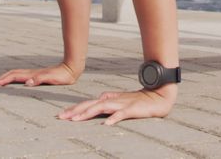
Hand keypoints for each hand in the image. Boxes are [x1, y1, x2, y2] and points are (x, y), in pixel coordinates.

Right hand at [0, 62, 79, 86]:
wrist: (70, 68)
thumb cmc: (62, 76)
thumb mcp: (51, 79)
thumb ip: (39, 79)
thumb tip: (27, 83)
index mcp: (32, 75)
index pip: (14, 76)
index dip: (3, 80)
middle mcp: (31, 73)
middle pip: (12, 74)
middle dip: (1, 78)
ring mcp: (34, 74)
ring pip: (16, 74)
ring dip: (6, 77)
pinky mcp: (37, 76)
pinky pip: (22, 76)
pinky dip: (14, 78)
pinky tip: (15, 81)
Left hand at [58, 84, 176, 125]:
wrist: (158, 95)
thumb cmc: (139, 99)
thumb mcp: (122, 100)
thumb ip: (110, 98)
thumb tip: (99, 98)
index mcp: (109, 99)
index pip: (88, 103)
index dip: (74, 108)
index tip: (61, 115)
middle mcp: (112, 100)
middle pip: (90, 105)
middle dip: (75, 111)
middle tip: (61, 117)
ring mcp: (122, 104)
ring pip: (101, 107)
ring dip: (88, 113)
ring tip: (76, 119)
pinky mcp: (132, 109)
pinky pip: (121, 114)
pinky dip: (113, 118)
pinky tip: (106, 124)